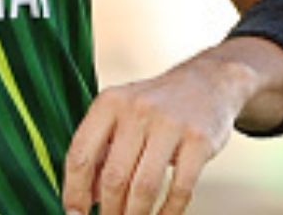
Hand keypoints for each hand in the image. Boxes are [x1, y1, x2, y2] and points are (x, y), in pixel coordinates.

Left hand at [61, 55, 254, 214]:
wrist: (208, 82)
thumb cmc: (156, 106)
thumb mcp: (122, 115)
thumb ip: (102, 151)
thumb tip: (87, 197)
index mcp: (109, 103)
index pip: (80, 154)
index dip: (74, 191)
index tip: (74, 214)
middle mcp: (137, 110)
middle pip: (113, 176)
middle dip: (109, 210)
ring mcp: (170, 124)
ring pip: (144, 186)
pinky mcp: (199, 140)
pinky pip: (180, 188)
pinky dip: (169, 212)